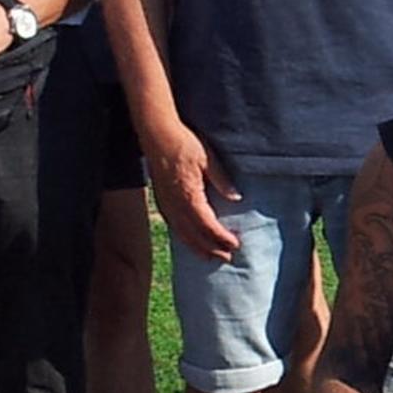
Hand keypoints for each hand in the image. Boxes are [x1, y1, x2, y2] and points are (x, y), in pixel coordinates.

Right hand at [146, 123, 243, 259]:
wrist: (156, 134)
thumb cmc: (183, 143)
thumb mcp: (208, 158)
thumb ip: (222, 180)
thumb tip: (236, 198)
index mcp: (189, 195)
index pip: (207, 224)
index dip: (221, 237)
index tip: (235, 245)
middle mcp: (175, 204)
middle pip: (194, 235)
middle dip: (211, 248)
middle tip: (227, 258)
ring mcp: (166, 203)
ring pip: (182, 233)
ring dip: (197, 247)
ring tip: (210, 258)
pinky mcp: (161, 200)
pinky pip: (173, 226)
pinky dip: (184, 237)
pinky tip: (191, 241)